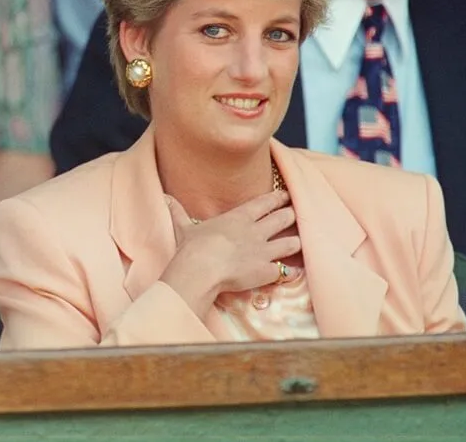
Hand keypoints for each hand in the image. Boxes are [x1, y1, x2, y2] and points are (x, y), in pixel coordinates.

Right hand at [160, 190, 301, 317]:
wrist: (202, 269)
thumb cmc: (192, 247)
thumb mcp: (183, 227)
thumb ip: (178, 212)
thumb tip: (165, 198)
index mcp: (238, 218)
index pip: (264, 203)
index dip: (277, 198)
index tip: (286, 194)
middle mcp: (256, 231)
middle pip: (282, 218)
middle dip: (291, 215)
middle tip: (296, 213)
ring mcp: (264, 251)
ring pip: (290, 243)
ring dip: (296, 241)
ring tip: (300, 241)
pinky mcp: (267, 271)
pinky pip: (285, 270)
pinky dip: (290, 271)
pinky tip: (295, 271)